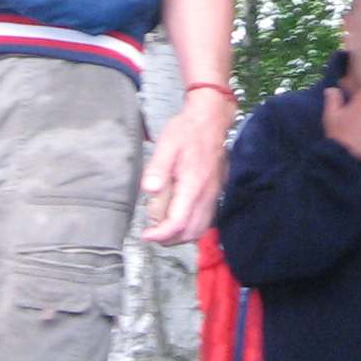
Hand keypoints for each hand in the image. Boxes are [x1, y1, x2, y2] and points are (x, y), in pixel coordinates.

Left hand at [139, 93, 232, 245]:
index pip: (178, 222)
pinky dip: (190, 228)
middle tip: (151, 233)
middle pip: (190, 233)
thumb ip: (157, 168)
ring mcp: (213, 196)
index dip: (160, 234)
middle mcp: (206, 195)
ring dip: (180, 236)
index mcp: (193, 185)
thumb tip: (149, 190)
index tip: (145, 234)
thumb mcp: (167, 144)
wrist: (212, 120)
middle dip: (169, 239)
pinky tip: (177, 218)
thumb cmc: (187, 131)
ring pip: (200, 230)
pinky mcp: (215, 194)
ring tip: (162, 228)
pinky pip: (205, 221)